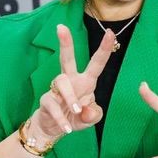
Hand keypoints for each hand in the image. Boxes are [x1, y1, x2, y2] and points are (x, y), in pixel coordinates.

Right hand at [29, 24, 114, 140]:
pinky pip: (53, 104)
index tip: (111, 32)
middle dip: (65, 43)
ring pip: (61, 82)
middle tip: (61, 27)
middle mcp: (71, 80)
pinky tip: (67, 128)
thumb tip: (86, 111)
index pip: (97, 63)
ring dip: (70, 97)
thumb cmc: (76, 118)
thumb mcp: (90, 118)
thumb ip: (93, 114)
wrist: (55, 130)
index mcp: (86, 81)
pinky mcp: (46, 100)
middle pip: (67, 58)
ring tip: (76, 111)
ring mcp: (57, 89)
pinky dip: (61, 118)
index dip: (104, 48)